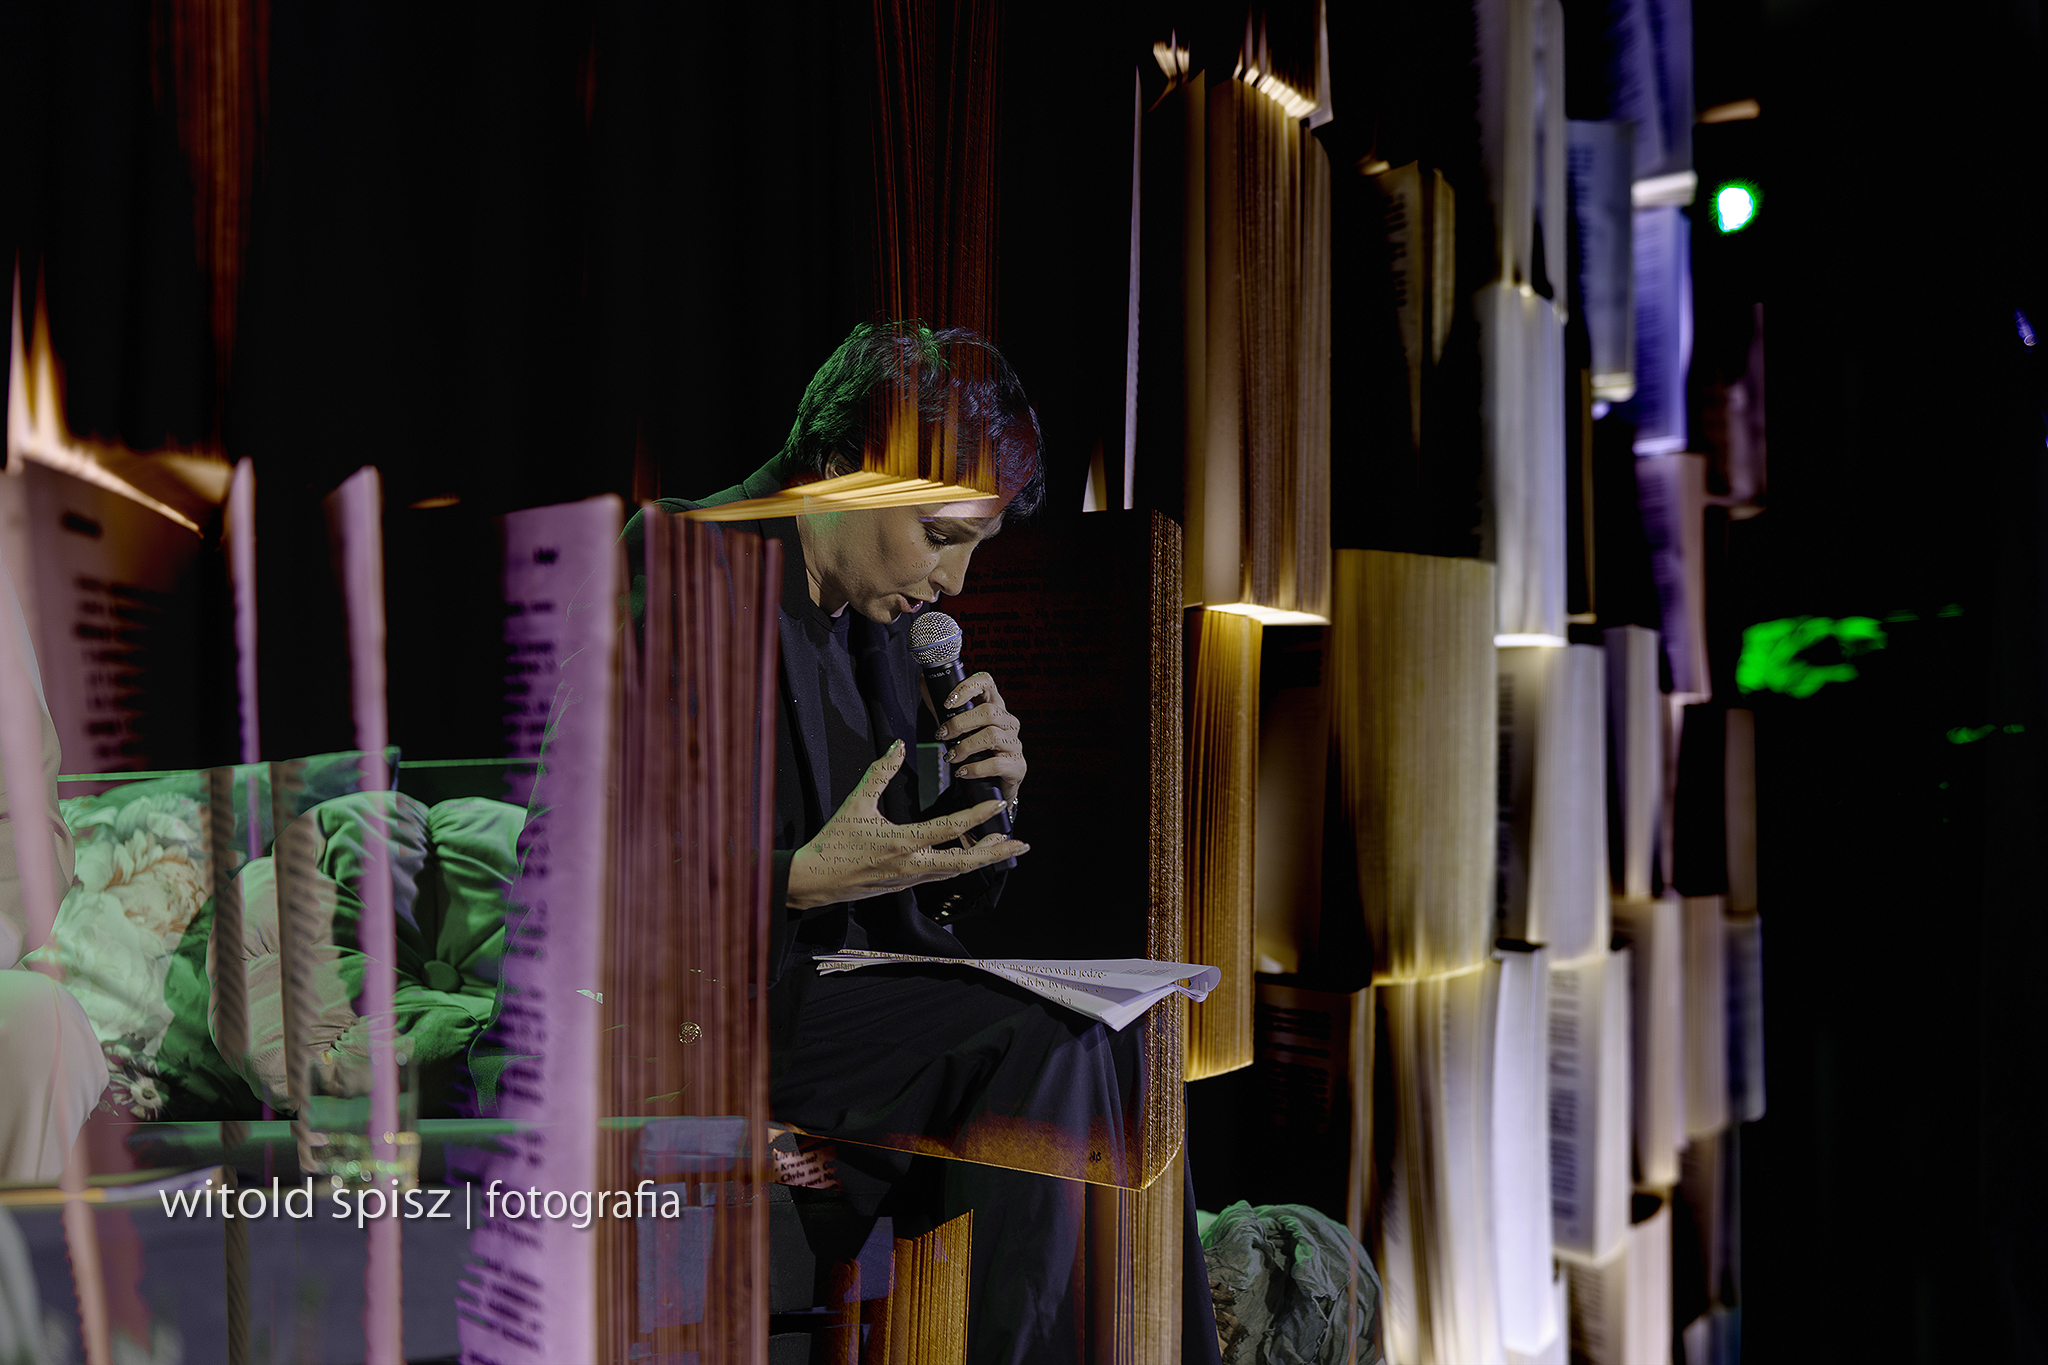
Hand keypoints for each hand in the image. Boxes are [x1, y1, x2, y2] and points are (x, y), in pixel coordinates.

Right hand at [785, 740, 1028, 911]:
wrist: (816, 880)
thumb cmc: (834, 842)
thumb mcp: (855, 803)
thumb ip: (879, 773)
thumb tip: (898, 745)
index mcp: (901, 843)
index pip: (950, 829)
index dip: (978, 816)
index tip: (998, 803)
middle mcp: (912, 865)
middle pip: (964, 862)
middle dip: (994, 852)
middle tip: (1020, 842)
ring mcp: (910, 878)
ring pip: (955, 871)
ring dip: (981, 859)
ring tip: (1003, 846)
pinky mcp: (906, 883)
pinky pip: (941, 874)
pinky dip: (961, 864)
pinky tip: (970, 856)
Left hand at [934, 671, 1026, 804]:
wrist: (993, 785)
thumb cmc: (975, 751)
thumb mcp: (957, 727)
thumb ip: (940, 707)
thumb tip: (923, 681)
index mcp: (994, 706)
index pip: (987, 682)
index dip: (967, 688)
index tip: (948, 703)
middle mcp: (1008, 721)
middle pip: (988, 711)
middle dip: (959, 723)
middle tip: (942, 735)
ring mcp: (1014, 743)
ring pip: (991, 736)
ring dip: (964, 747)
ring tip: (950, 757)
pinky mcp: (1017, 766)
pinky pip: (995, 764)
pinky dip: (974, 768)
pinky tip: (962, 772)